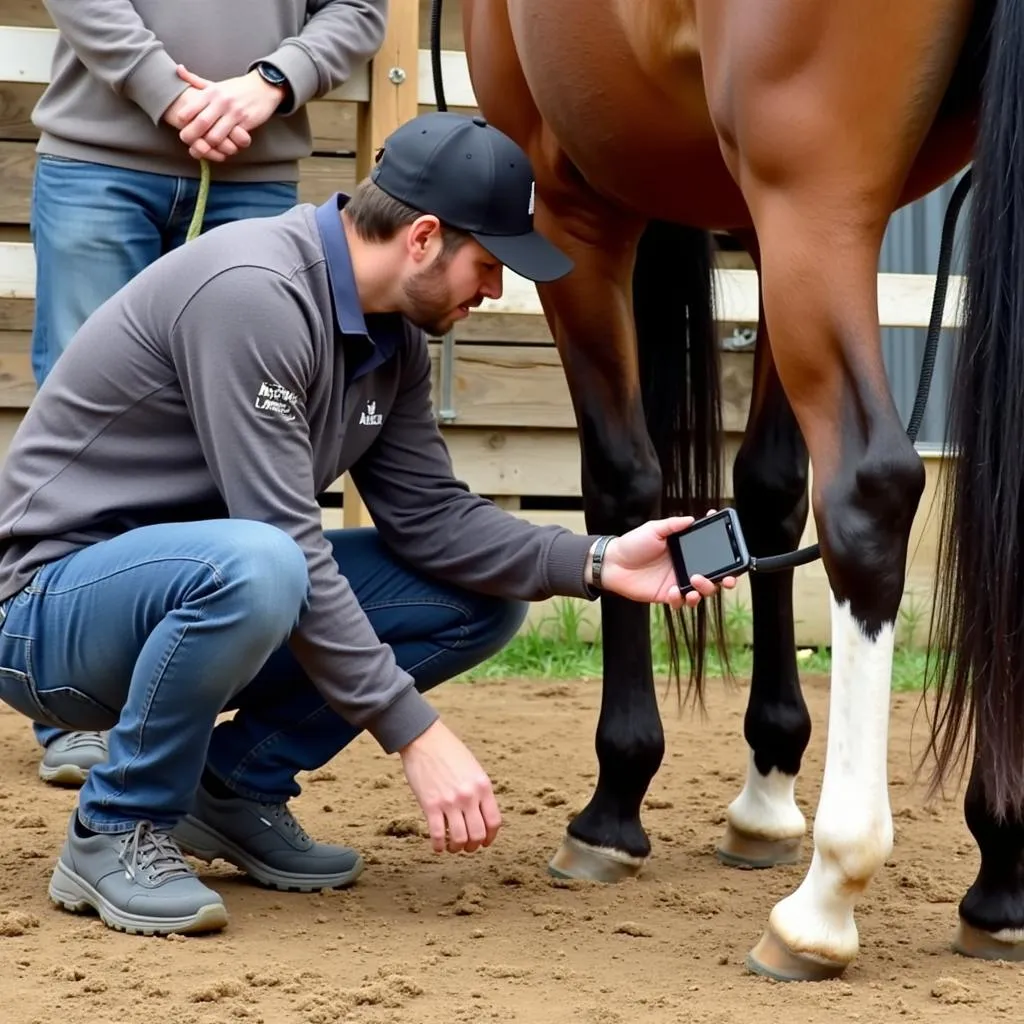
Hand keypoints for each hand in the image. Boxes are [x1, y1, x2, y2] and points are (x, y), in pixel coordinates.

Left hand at [162, 74, 251, 161]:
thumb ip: (195, 80)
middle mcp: (221, 102)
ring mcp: (234, 113)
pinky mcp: (246, 123)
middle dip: (191, 136)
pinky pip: (232, 139)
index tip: (181, 126)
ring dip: (210, 145)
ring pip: (216, 135)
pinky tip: (222, 146)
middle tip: (187, 142)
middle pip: (201, 124)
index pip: (190, 108)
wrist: (263, 87)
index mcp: (211, 92)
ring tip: (206, 146)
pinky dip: (226, 146)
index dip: (183, 120)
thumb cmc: (237, 88)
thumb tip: (178, 69)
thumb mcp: (215, 84)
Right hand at [399, 719, 500, 853]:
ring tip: (452, 847)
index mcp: (483, 786)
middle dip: (474, 846)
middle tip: (468, 847)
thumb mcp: (473, 768)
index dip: (490, 837)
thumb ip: (479, 791)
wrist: (424, 739)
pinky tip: (438, 846)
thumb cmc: (449, 751)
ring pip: (459, 839)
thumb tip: (481, 814)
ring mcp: (449, 801)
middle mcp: (469, 796)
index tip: (484, 842)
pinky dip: (439, 846)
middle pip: (478, 834)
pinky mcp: (430, 804)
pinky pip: (437, 834)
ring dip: (456, 848)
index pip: (494, 822)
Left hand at [597, 511, 736, 608]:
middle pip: (713, 576)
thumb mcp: (654, 529)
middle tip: (727, 580)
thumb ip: (673, 525)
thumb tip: (692, 519)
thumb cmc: (632, 544)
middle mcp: (684, 567)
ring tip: (695, 582)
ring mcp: (676, 582)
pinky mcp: (666, 596)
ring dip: (704, 590)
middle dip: (724, 580)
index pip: (710, 553)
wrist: (612, 563)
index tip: (735, 550)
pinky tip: (672, 593)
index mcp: (684, 550)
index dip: (725, 553)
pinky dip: (681, 600)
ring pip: (701, 592)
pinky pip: (681, 602)